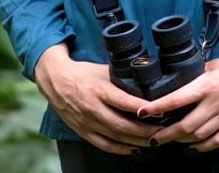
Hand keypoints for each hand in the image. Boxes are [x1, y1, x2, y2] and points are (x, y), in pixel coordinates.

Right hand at [34, 43, 156, 154]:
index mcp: (99, 89)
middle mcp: (93, 108)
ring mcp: (88, 122)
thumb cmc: (82, 72)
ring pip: (115, 137)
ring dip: (136, 142)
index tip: (160, 111)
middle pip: (122, 125)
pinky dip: (120, 149)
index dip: (143, 109)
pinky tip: (134, 149)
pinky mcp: (83, 131)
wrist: (55, 81)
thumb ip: (121, 75)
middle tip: (162, 132)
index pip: (125, 102)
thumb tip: (144, 76)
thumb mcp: (102, 69)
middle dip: (145, 131)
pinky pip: (104, 144)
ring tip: (153, 141)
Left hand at [143, 30, 218, 152]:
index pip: (176, 99)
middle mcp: (214, 104)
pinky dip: (202, 147)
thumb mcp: (215, 63)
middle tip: (151, 137)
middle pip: (185, 125)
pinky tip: (193, 147)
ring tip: (168, 140)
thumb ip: (198, 74)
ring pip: (198, 136)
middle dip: (165, 134)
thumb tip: (184, 79)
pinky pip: (216, 141)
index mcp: (207, 85)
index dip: (157, 107)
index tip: (142, 112)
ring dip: (180, 140)